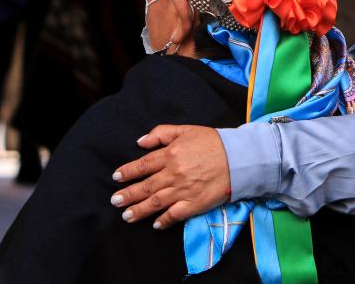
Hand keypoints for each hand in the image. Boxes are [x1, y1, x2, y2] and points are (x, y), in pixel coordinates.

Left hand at [110, 125, 230, 229]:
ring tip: (126, 216)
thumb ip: (162, 133)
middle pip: (146, 186)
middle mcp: (173, 173)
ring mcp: (183, 190)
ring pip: (155, 202)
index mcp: (170, 154)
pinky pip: (175, 215)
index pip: (143, 165)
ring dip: (139, 210)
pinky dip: (164, 220)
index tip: (117, 177)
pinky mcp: (195, 204)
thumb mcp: (187, 130)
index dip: (128, 171)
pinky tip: (155, 225)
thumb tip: (141, 142)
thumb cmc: (214, 142)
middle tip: (115, 201)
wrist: (240, 158)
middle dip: (128, 194)